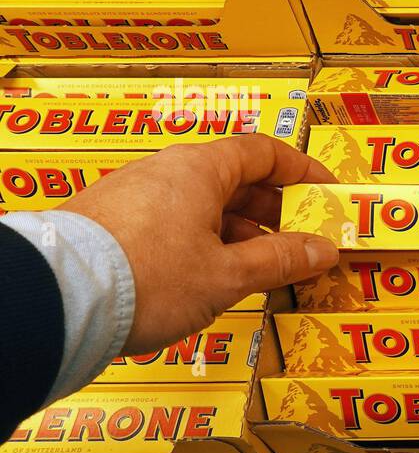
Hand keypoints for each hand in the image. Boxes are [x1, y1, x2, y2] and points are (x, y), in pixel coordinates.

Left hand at [61, 134, 338, 354]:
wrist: (59, 300)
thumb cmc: (145, 278)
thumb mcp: (228, 275)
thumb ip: (280, 260)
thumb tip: (321, 249)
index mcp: (199, 169)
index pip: (263, 152)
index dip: (302, 171)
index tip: (325, 191)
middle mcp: (165, 172)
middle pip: (234, 179)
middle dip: (273, 211)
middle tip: (300, 240)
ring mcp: (134, 197)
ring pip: (201, 204)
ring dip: (238, 232)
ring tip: (259, 269)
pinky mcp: (111, 224)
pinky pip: (172, 222)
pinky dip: (202, 242)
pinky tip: (209, 277)